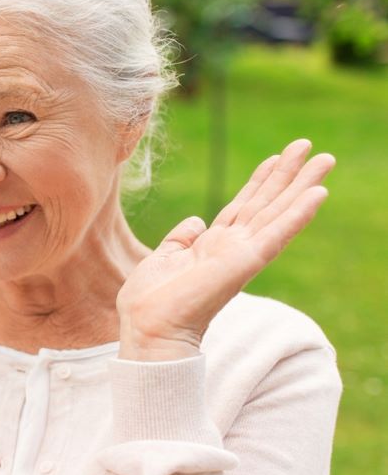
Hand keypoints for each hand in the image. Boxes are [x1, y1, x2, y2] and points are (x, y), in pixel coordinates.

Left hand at [116, 139, 333, 361]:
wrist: (148, 327)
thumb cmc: (150, 301)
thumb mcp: (163, 258)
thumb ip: (181, 238)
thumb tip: (196, 221)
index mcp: (211, 246)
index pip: (241, 206)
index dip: (258, 181)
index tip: (274, 157)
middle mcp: (231, 247)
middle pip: (265, 203)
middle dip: (287, 175)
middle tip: (310, 147)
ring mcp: (241, 254)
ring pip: (277, 212)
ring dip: (302, 186)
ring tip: (325, 159)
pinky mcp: (246, 262)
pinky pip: (277, 234)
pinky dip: (298, 214)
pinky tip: (318, 195)